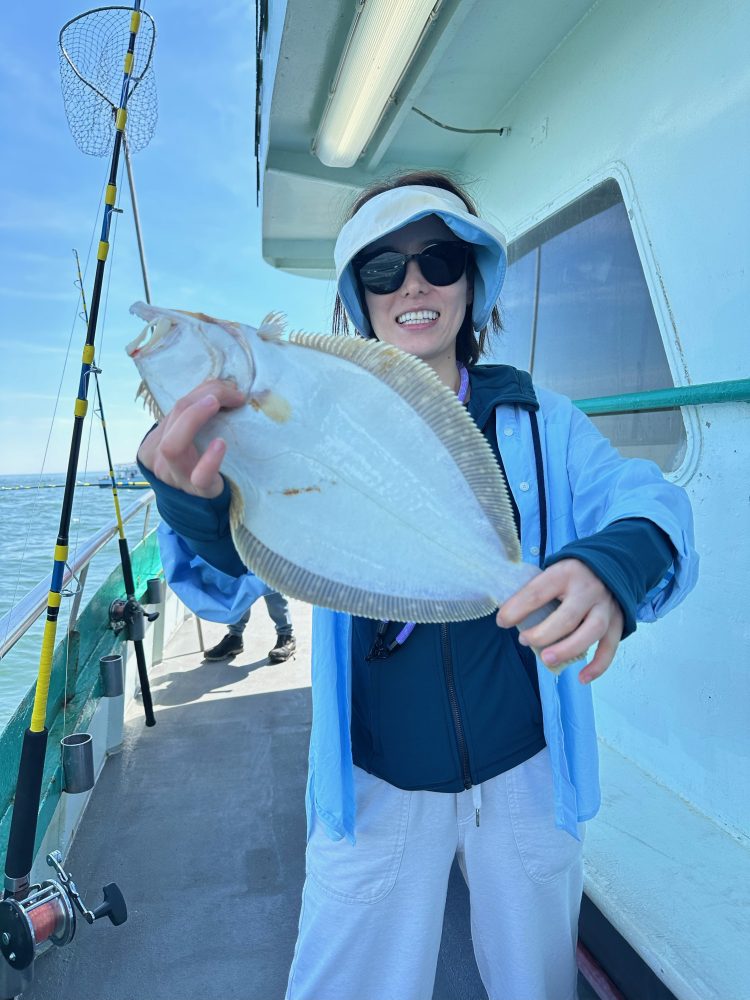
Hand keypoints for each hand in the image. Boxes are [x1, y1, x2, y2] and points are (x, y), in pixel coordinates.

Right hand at [136, 379, 245, 497]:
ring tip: (216, 405)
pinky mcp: (198, 491)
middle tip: (231, 394)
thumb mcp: (193, 441)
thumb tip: (225, 389)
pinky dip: (210, 459)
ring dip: (195, 419)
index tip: (232, 391)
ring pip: (174, 446)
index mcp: (157, 441)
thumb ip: (199, 419)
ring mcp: (175, 476)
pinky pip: (199, 476)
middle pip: (174, 417)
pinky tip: (221, 445)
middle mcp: (160, 457)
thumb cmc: (199, 467)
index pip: (176, 408)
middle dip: (202, 399)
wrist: (203, 506)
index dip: (203, 392)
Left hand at [496, 559, 623, 683]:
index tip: (502, 621)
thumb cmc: (571, 575)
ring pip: (591, 631)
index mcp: (565, 574)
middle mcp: (588, 590)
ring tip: (546, 659)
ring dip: (567, 649)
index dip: (517, 609)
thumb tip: (508, 616)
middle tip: (524, 641)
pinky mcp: (618, 621)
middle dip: (543, 634)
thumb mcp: (552, 573)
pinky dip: (598, 666)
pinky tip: (582, 677)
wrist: (610, 564)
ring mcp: (606, 606)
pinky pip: (610, 647)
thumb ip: (535, 592)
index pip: (538, 592)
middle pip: (567, 617)